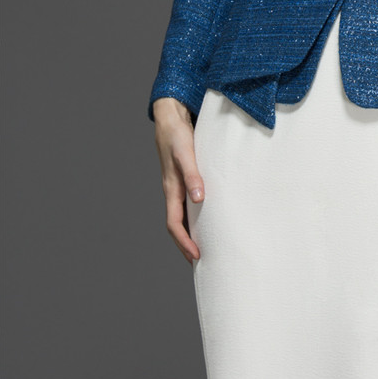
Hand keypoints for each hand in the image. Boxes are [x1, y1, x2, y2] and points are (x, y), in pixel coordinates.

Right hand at [153, 96, 203, 264]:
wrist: (170, 117)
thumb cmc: (177, 134)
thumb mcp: (185, 154)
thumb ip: (192, 175)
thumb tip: (198, 199)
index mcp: (171, 189)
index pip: (174, 225)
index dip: (184, 242)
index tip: (196, 257)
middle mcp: (173, 192)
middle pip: (177, 226)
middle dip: (186, 246)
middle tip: (201, 262)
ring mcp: (177, 187)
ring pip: (182, 217)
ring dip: (190, 234)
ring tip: (204, 247)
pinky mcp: (184, 180)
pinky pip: (187, 206)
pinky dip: (195, 218)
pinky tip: (207, 221)